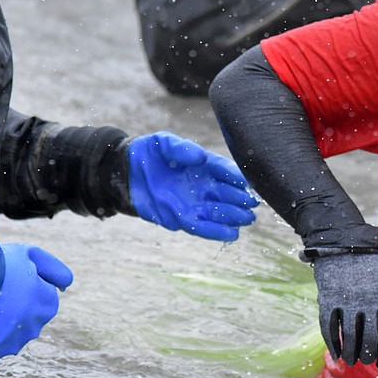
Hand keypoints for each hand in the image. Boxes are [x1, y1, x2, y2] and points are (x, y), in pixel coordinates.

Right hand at [0, 243, 73, 364]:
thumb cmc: (2, 264)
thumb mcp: (34, 256)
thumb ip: (56, 271)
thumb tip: (66, 286)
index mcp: (49, 303)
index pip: (43, 299)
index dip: (28, 289)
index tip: (13, 283)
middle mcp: (38, 324)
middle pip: (31, 318)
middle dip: (20, 309)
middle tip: (0, 297)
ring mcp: (17, 339)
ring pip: (15, 334)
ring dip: (6, 325)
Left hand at [128, 131, 257, 241]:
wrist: (124, 172)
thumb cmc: (149, 153)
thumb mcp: (163, 143)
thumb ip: (181, 148)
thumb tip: (200, 157)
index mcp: (203, 165)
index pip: (224, 170)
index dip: (235, 176)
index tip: (246, 182)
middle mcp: (202, 186)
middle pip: (226, 193)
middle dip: (240, 199)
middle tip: (253, 203)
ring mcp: (193, 203)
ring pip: (218, 212)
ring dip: (233, 217)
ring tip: (248, 219)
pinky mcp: (180, 218)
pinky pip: (201, 227)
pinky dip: (216, 232)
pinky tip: (232, 235)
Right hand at [312, 253, 377, 369]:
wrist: (348, 243)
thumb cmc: (373, 269)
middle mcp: (368, 300)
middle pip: (369, 338)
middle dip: (367, 355)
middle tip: (365, 361)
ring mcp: (347, 300)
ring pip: (349, 337)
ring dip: (350, 353)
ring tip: (351, 360)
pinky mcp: (328, 298)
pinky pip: (329, 328)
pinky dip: (332, 344)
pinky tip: (336, 353)